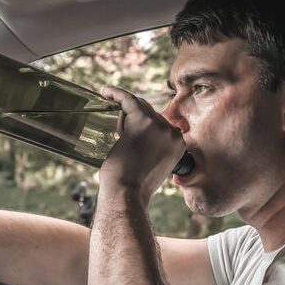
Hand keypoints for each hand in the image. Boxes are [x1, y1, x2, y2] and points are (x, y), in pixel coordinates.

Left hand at [99, 86, 185, 200]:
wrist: (127, 193)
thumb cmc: (133, 187)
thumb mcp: (153, 168)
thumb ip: (154, 152)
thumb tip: (142, 143)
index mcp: (179, 144)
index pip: (160, 123)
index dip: (144, 122)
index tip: (129, 124)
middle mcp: (172, 133)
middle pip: (150, 112)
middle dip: (132, 115)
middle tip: (115, 120)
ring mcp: (158, 126)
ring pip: (138, 106)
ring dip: (122, 107)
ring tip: (107, 106)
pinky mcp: (141, 121)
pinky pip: (127, 100)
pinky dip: (116, 93)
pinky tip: (105, 91)